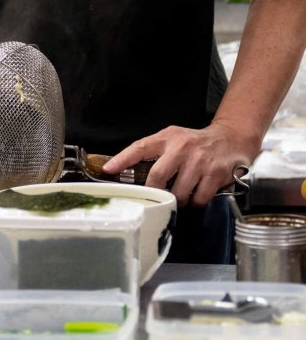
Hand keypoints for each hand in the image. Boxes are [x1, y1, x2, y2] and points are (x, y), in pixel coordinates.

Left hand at [101, 123, 253, 206]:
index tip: (108, 170)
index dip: (122, 159)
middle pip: (158, 177)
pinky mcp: (216, 174)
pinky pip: (199, 199)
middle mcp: (182, 147)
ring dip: (179, 199)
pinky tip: (198, 192)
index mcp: (168, 137)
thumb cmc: (196, 143)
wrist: (232, 138)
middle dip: (156, 192)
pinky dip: (196, 201)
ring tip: (183, 192)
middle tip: (159, 196)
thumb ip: (154, 152)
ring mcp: (200, 161)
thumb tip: (127, 173)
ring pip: (179, 193)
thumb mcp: (173, 139)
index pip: (140, 147)